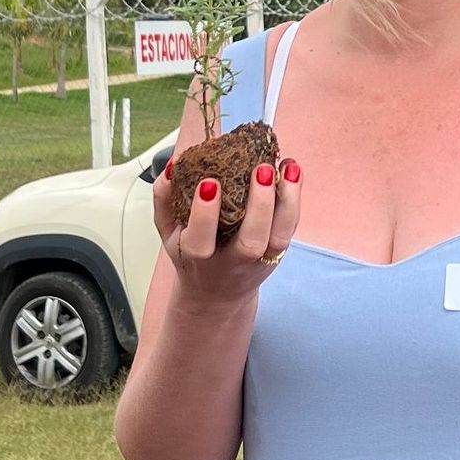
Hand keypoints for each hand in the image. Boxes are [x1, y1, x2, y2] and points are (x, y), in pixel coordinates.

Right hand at [151, 156, 301, 310]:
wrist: (218, 294)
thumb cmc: (193, 258)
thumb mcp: (168, 232)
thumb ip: (164, 199)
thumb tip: (174, 165)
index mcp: (199, 256)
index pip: (200, 240)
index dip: (204, 214)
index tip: (209, 183)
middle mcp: (232, 261)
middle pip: (251, 241)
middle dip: (258, 206)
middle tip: (260, 170)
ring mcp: (259, 258)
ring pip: (279, 236)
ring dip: (288, 200)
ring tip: (287, 168)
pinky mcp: (278, 252)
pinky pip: (290, 227)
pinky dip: (295, 198)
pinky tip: (292, 171)